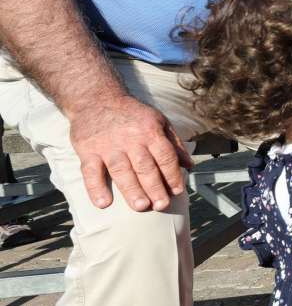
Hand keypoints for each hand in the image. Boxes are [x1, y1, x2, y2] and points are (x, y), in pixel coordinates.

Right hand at [68, 95, 193, 211]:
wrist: (97, 99)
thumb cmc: (133, 115)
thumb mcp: (159, 121)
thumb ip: (174, 144)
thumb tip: (189, 165)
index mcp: (150, 131)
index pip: (165, 156)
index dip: (173, 175)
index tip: (178, 191)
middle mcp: (130, 139)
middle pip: (145, 166)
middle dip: (155, 187)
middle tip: (161, 205)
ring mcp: (108, 145)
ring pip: (121, 170)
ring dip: (131, 190)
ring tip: (141, 206)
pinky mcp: (88, 150)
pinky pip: (91, 171)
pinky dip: (96, 188)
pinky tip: (104, 203)